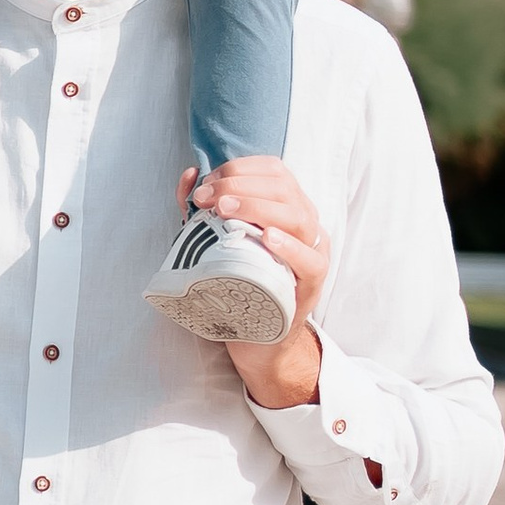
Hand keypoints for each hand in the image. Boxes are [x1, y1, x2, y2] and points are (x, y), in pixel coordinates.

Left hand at [180, 157, 328, 408]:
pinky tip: (267, 238)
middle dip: (240, 186)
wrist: (255, 335)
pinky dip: (290, 246)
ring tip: (227, 210)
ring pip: (298, 217)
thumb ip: (202, 206)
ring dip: (259, 207)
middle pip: (283, 188)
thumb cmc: (237, 279)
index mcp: (286, 205)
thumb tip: (190, 175)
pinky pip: (311, 261)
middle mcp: (305, 223)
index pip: (273, 170)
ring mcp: (313, 252)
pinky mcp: (313, 284)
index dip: (238, 170)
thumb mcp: (215, 238)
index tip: (205, 185)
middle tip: (207, 200)